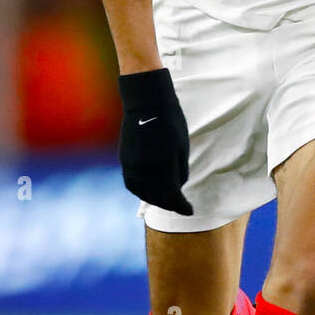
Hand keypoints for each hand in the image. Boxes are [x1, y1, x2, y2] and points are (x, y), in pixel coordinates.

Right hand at [118, 68, 192, 214]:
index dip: (182, 207)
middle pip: (159, 198)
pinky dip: (141, 192)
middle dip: (171, 205)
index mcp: (164, 167)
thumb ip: (180, 171)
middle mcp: (146, 170)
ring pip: (144, 194)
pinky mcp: (125, 161)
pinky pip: (131, 184)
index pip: (173, 196)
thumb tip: (177, 188)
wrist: (147, 104)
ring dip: (156, 201)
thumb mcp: (182, 148)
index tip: (190, 211)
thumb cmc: (171, 123)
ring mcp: (132, 166)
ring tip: (166, 201)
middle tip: (181, 206)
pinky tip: (149, 192)